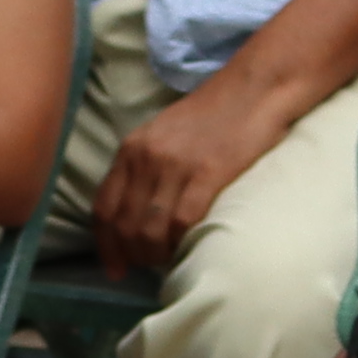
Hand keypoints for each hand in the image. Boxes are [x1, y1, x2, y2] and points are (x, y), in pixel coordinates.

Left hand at [94, 67, 301, 274]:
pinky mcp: (208, 173)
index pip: (103, 207)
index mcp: (132, 148)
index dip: (105, 244)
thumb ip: (145, 168)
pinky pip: (182, 222)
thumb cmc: (214, 113)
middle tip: (146, 269)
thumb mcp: (163, 135)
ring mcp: (176, 165)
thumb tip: (137, 213)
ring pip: (149, 230)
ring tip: (168, 261)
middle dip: (131, 255)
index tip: (115, 267)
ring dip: (155, 256)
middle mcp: (146, 157)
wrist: (254, 88)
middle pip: (124, 224)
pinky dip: (181, 243)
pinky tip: (188, 248)